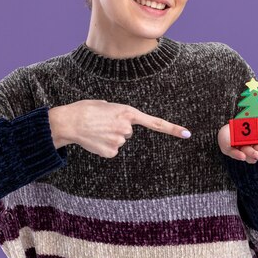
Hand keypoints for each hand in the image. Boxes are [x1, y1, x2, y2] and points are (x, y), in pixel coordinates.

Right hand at [48, 100, 190, 157]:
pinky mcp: (111, 152)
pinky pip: (111, 150)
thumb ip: (118, 112)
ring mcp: (119, 141)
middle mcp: (127, 128)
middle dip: (118, 128)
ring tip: (96, 129)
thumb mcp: (105, 104)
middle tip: (103, 122)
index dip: (172, 129)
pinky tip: (95, 140)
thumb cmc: (85, 110)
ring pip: (120, 141)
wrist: (69, 122)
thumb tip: (118, 121)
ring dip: (110, 136)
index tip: (187, 134)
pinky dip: (104, 146)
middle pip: (129, 131)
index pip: (155, 122)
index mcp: (127, 112)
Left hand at [217, 124, 257, 163]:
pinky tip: (242, 156)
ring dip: (253, 154)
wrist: (228, 131)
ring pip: (248, 153)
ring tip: (257, 154)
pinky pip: (234, 153)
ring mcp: (241, 149)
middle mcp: (252, 148)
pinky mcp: (230, 150)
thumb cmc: (248, 129)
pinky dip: (238, 155)